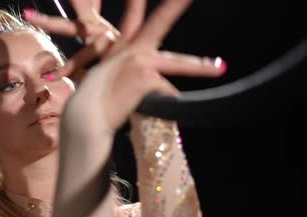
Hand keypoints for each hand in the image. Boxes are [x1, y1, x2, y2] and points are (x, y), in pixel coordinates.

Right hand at [41, 0, 226, 131]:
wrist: (86, 116)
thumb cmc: (96, 103)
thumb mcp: (109, 81)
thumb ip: (128, 73)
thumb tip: (148, 79)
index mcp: (122, 48)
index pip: (133, 17)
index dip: (138, 2)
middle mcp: (133, 48)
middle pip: (161, 21)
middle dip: (177, 4)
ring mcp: (140, 60)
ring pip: (181, 63)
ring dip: (203, 67)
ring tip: (220, 68)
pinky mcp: (147, 75)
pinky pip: (168, 93)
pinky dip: (164, 105)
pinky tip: (146, 108)